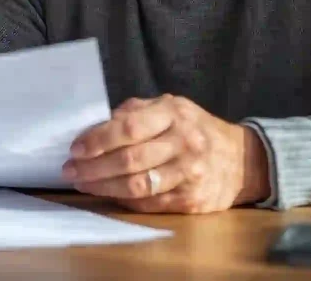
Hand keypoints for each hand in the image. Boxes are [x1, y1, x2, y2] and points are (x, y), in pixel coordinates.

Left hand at [62, 95, 269, 213]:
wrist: (241, 159)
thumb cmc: (194, 128)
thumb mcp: (169, 108)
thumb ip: (134, 113)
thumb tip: (95, 127)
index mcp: (174, 113)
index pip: (128, 128)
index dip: (97, 140)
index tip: (75, 149)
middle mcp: (184, 142)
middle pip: (129, 160)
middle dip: (93, 167)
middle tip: (70, 171)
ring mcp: (190, 173)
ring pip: (137, 186)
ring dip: (104, 187)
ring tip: (83, 184)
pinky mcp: (192, 200)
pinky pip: (150, 203)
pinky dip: (124, 201)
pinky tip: (109, 195)